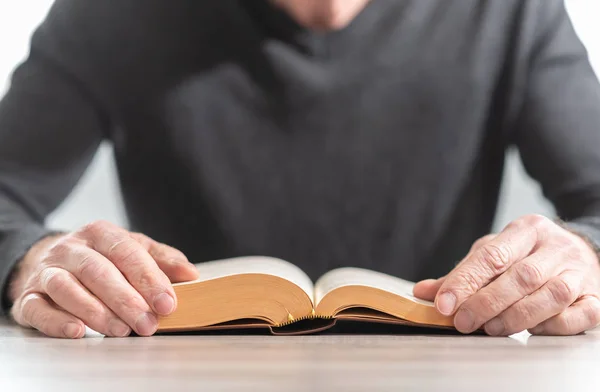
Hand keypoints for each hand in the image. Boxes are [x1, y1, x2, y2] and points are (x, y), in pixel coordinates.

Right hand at [8, 220, 198, 337]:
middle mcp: (71, 249)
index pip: (126, 252)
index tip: (167, 303)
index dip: (149, 279)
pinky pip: (38, 308)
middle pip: (98, 271)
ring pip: (68, 288)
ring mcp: (47, 271)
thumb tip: (191, 274)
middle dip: (126, 300)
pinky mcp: (28, 296)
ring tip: (120, 330)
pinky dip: (57, 321)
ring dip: (96, 312)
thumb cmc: (101, 257)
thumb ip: (162, 260)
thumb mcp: (133, 250)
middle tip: (147, 324)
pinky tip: (78, 331)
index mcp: (100, 233)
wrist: (48, 259)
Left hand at [414, 214, 599, 335]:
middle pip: (521, 276)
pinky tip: (532, 330)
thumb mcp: (494, 253)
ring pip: (551, 295)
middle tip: (464, 321)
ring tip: (492, 328)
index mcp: (525, 230)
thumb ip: (462, 274)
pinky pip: (579, 315)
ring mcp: (579, 272)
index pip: (492, 255)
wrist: (582, 252)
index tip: (444, 304)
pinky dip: (553, 326)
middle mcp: (555, 247)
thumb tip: (424, 292)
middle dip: (487, 302)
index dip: (465, 281)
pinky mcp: (596, 296)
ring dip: (517, 316)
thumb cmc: (529, 255)